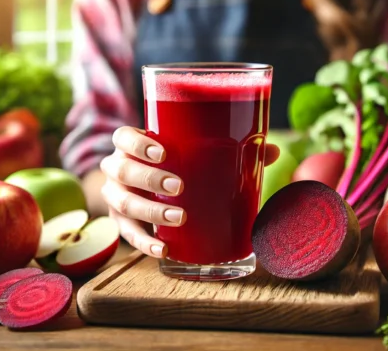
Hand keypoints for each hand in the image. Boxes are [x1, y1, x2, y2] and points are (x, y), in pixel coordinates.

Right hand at [100, 126, 279, 258]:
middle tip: (179, 186)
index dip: (137, 144)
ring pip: (123, 203)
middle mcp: (118, 169)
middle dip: (150, 179)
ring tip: (180, 218)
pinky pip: (128, 235)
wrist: (145, 191)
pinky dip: (145, 244)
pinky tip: (164, 250)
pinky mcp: (122, 224)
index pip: (123, 137)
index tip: (162, 152)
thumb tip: (271, 150)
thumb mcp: (193, 155)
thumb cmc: (175, 165)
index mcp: (131, 145)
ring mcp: (116, 197)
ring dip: (150, 212)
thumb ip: (229, 150)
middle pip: (122, 170)